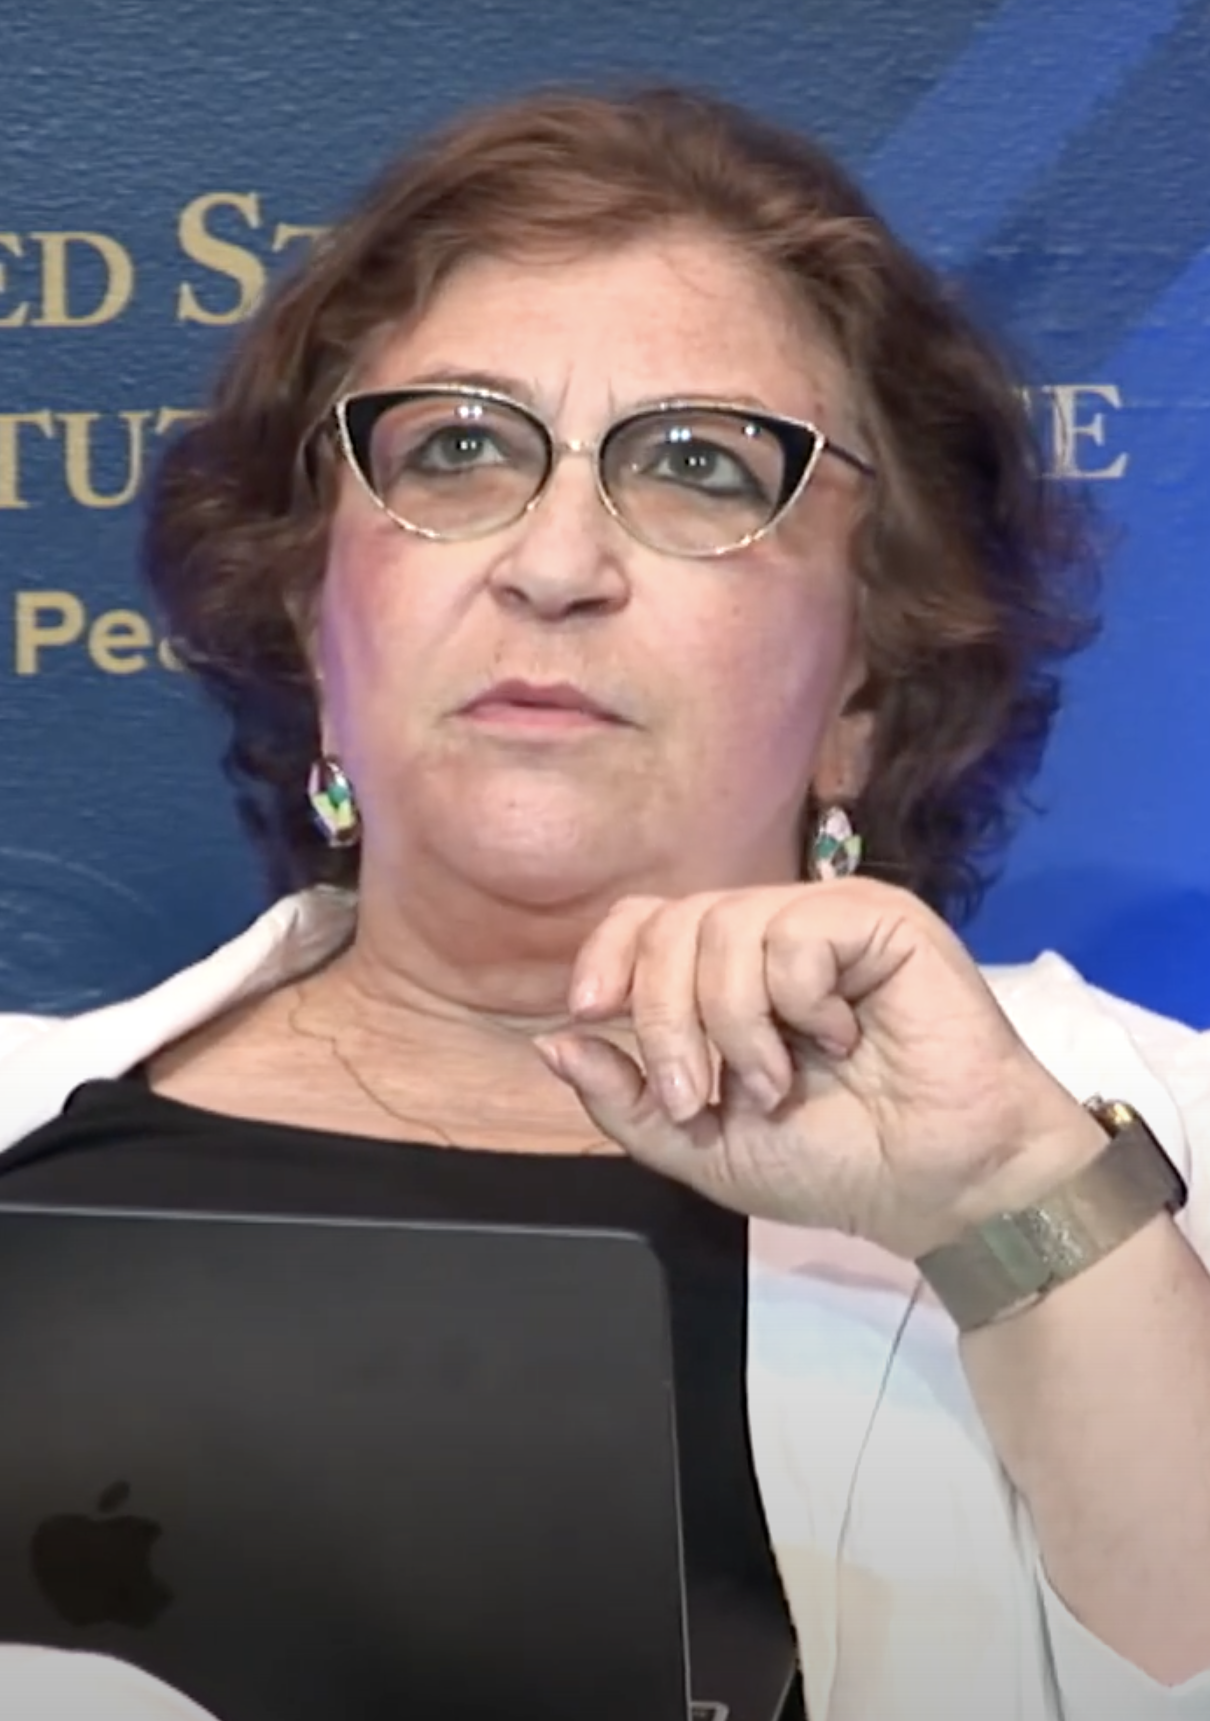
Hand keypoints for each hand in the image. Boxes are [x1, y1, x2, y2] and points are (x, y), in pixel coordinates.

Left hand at [536, 879, 1102, 1259]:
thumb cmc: (832, 1163)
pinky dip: (799, 1001)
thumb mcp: (701, 1145)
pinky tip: (843, 1036)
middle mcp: (771, 930)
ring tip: (776, 1083)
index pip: (645, 919)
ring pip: (724, 927)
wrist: (938, 1185)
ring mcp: (825, 918)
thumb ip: (623, 1098)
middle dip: (666, 1019)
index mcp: (728, 973)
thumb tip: (550, 1041)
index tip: (593, 1011)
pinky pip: (794, 933)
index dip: (608, 955)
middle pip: (672, 924)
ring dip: (733, 1025)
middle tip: (694, 1097)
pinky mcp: (878, 919)